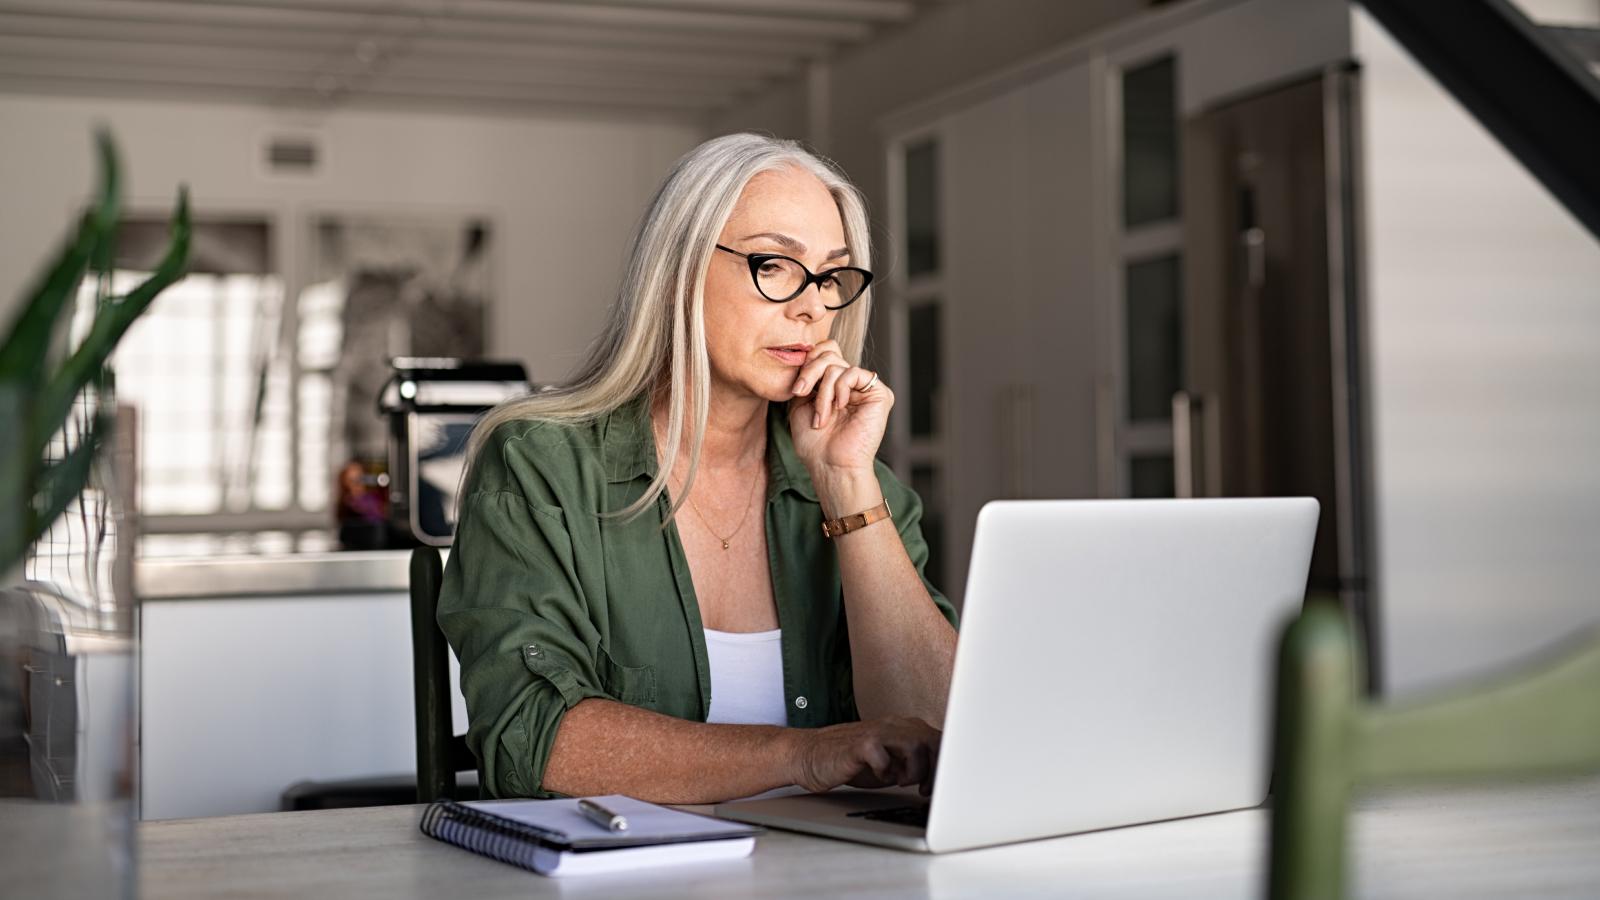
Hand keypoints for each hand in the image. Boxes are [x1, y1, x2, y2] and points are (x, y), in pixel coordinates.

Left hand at [786, 339, 892, 474]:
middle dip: (810, 373)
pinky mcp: (880, 393)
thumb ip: (807, 376)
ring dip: (822, 392)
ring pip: (837, 365)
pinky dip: (840, 389)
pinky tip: (839, 407)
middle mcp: (852, 384)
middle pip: (829, 354)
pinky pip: (853, 373)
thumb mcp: (801, 403)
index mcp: (835, 385)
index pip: (825, 352)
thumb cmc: (814, 442)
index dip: (809, 360)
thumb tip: (810, 352)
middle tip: (800, 393)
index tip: (796, 387)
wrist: (830, 465)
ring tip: (820, 416)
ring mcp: (866, 388)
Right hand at [786, 717, 940, 795]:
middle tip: (923, 789)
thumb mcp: (891, 763)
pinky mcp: (860, 744)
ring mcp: (877, 732)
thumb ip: (915, 764)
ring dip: (914, 770)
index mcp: (904, 728)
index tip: (937, 787)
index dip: (945, 765)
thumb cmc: (852, 762)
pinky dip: (886, 771)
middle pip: (933, 740)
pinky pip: (884, 756)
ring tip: (900, 781)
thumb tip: (942, 780)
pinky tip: (879, 776)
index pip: (939, 740)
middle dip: (934, 769)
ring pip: (916, 744)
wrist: (811, 756)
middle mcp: (894, 725)